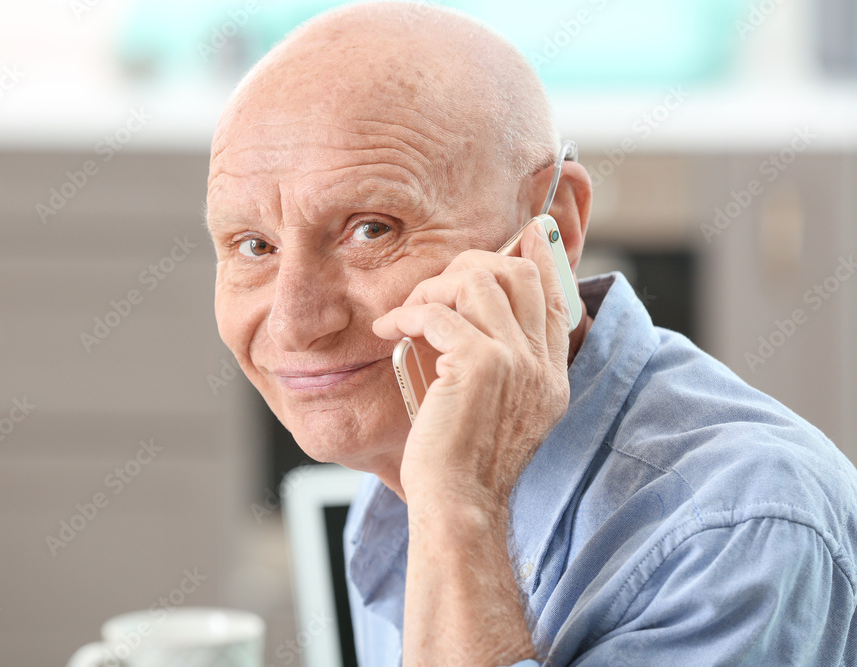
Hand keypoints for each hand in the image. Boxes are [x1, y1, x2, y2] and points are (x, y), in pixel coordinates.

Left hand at [372, 221, 571, 508]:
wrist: (460, 503)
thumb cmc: (464, 463)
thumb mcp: (498, 412)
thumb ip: (501, 368)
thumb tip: (468, 324)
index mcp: (550, 375)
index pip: (556, 296)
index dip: (540, 257)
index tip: (528, 232)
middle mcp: (540, 364)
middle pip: (519, 273)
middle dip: (471, 265)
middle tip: (434, 286)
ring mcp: (515, 361)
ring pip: (479, 281)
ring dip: (433, 287)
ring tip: (407, 313)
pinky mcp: (479, 364)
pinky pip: (439, 312)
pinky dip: (407, 314)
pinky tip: (389, 330)